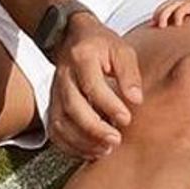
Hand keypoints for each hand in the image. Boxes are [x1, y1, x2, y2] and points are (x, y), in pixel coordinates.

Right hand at [45, 13, 143, 160]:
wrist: (72, 37)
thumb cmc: (101, 45)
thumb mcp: (121, 49)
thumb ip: (129, 74)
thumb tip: (136, 100)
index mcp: (82, 58)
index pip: (92, 85)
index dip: (109, 105)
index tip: (126, 118)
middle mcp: (64, 77)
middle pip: (73, 107)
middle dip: (94, 128)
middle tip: (116, 140)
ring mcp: (55, 93)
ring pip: (60, 123)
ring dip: (82, 141)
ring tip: (105, 149)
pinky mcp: (53, 106)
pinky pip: (55, 131)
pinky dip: (70, 146)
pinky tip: (90, 151)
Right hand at [152, 0, 189, 28]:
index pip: (182, 8)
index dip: (178, 16)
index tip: (177, 25)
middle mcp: (181, 1)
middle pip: (168, 6)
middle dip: (163, 16)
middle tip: (161, 27)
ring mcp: (176, 2)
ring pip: (163, 6)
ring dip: (157, 15)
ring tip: (152, 26)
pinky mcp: (173, 4)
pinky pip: (162, 8)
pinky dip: (156, 15)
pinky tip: (151, 24)